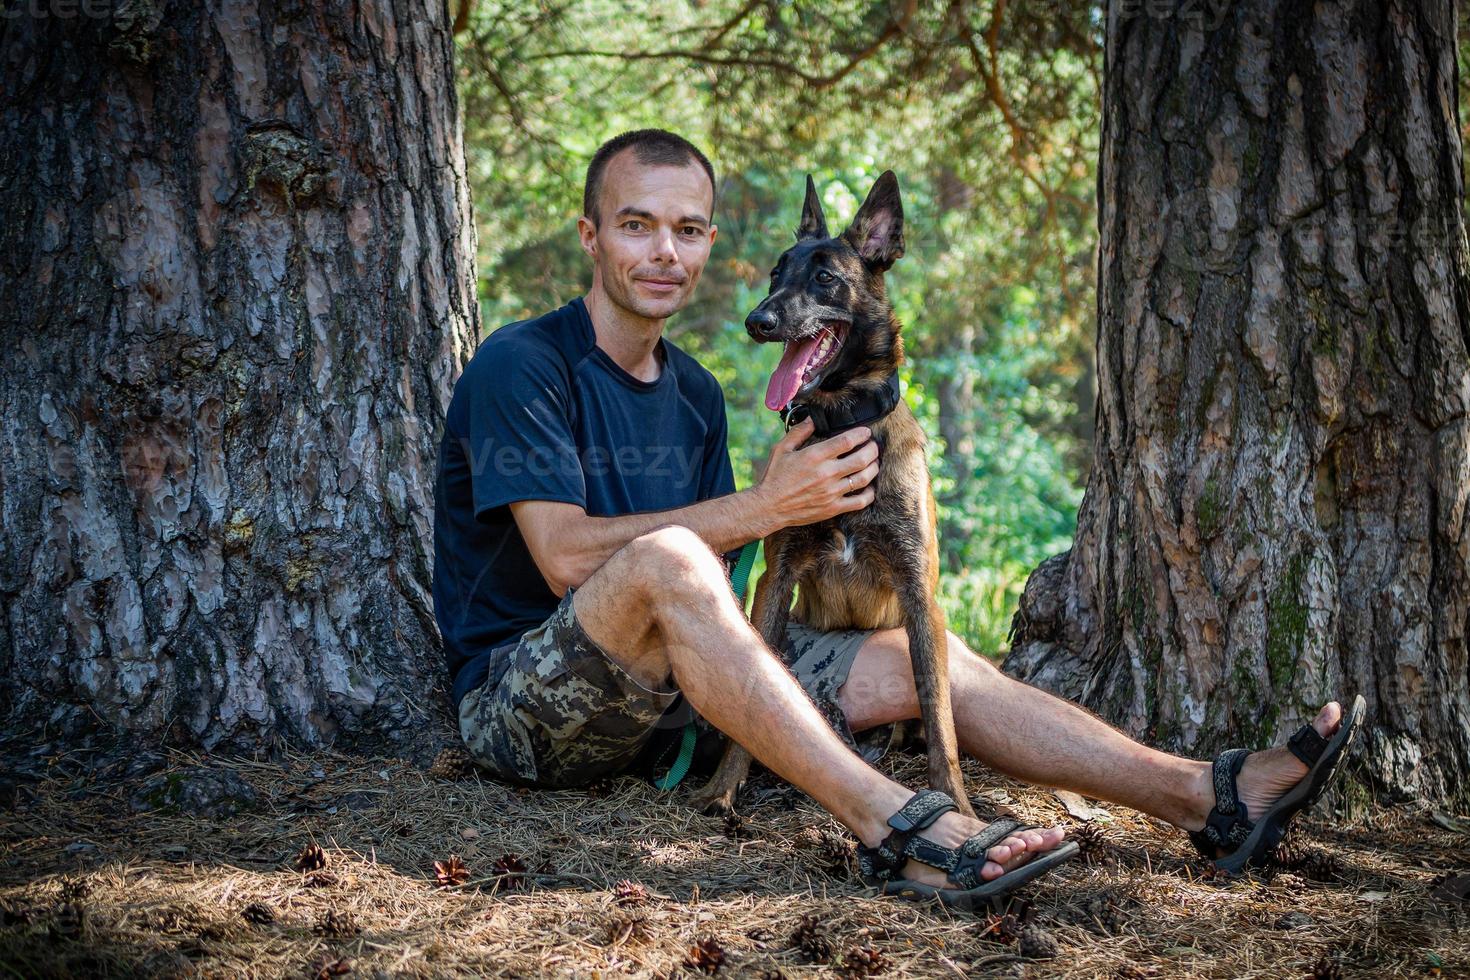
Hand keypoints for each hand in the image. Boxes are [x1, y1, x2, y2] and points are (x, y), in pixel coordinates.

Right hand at [754, 417, 879, 527]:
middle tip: (873, 445)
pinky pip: (860, 502)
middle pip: (862, 458)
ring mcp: (832, 492)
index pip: (847, 441)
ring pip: (864, 478)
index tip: (865, 432)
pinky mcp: (833, 508)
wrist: (769, 507)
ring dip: (874, 468)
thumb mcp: (781, 449)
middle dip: (873, 449)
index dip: (861, 434)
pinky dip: (869, 493)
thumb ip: (799, 432)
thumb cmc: (774, 476)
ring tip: (873, 462)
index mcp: (815, 456)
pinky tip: (868, 487)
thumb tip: (813, 418)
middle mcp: (826, 473)